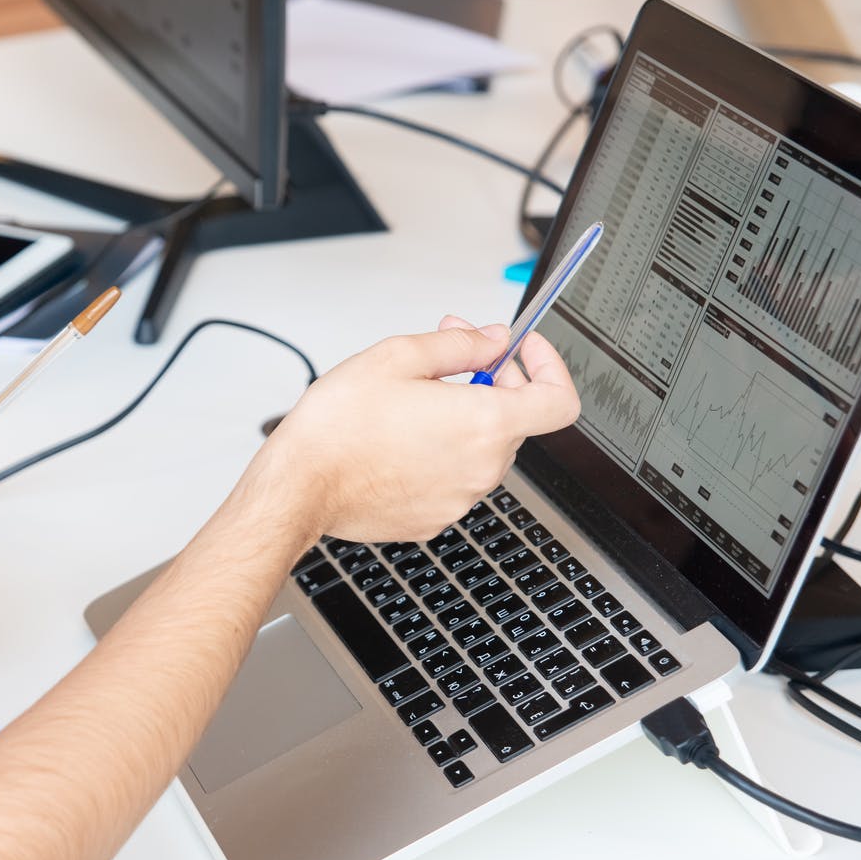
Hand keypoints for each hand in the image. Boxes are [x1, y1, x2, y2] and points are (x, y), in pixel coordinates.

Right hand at [255, 318, 578, 543]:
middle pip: (516, 421)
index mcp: (484, 423)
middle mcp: (481, 467)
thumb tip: (494, 340)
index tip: (524, 353)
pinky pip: (454, 479)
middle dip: (494, 383)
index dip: (550, 368)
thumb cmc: (338, 427)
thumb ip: (461, 344)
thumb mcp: (399, 356)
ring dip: (463, 420)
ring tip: (413, 403)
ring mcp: (459, 499)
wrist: (300, 486)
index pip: (560, 401)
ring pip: (482, 450)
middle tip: (452, 360)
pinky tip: (399, 440)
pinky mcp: (434, 518)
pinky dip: (440, 455)